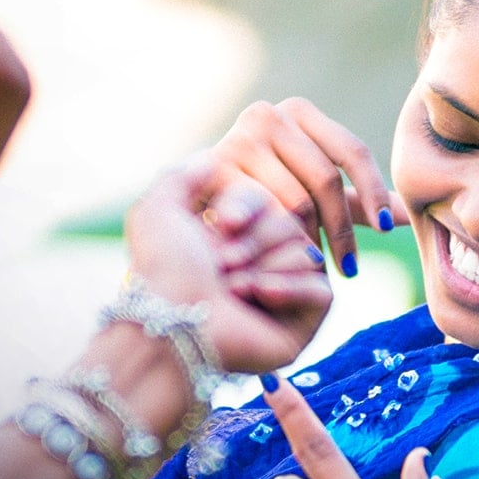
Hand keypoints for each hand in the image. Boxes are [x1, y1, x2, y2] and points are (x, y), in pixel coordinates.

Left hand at [124, 158, 333, 375]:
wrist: (174, 320)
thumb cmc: (164, 270)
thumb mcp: (159, 209)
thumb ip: (182, 176)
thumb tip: (210, 157)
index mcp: (238, 235)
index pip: (271, 198)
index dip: (247, 207)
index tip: (219, 225)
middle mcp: (266, 260)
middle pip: (292, 222)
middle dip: (253, 242)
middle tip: (222, 266)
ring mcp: (290, 289)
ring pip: (306, 252)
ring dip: (264, 267)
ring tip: (234, 290)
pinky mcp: (307, 319)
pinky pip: (320, 287)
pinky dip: (288, 289)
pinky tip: (257, 298)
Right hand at [203, 97, 410, 280]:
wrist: (200, 206)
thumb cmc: (267, 199)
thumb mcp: (317, 197)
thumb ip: (360, 201)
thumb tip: (412, 214)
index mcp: (301, 112)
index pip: (352, 151)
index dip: (374, 192)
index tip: (384, 230)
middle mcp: (267, 114)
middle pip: (324, 179)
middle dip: (340, 229)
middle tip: (349, 268)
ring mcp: (237, 138)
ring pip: (293, 201)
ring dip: (306, 239)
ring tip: (311, 265)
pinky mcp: (212, 168)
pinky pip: (261, 215)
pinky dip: (275, 241)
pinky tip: (278, 261)